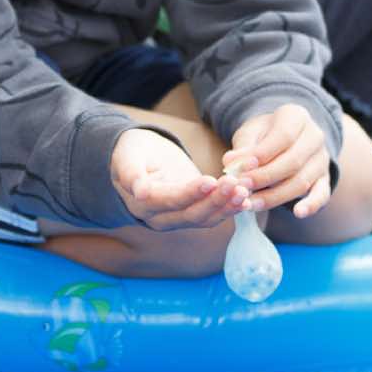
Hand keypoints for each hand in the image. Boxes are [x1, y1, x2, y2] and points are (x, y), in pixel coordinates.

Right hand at [111, 128, 244, 229]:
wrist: (138, 158)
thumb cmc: (131, 152)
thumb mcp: (126, 156)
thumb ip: (130, 173)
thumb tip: (141, 192)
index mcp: (142, 204)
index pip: (168, 201)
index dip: (189, 193)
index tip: (209, 181)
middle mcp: (160, 218)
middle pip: (190, 214)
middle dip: (214, 201)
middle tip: (234, 184)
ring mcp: (178, 218)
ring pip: (204, 218)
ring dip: (226, 206)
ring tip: (244, 191)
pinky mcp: (193, 212)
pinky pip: (212, 215)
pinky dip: (229, 208)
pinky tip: (245, 199)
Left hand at [223, 103, 331, 218]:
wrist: (283, 139)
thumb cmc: (263, 135)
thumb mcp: (250, 133)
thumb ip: (242, 147)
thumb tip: (230, 162)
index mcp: (296, 117)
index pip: (282, 137)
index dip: (261, 155)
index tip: (239, 169)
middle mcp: (315, 136)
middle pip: (293, 161)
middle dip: (264, 177)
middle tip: (241, 188)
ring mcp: (322, 159)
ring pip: (302, 181)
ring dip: (275, 196)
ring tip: (251, 204)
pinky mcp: (325, 179)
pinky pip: (322, 194)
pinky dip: (311, 205)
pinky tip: (298, 213)